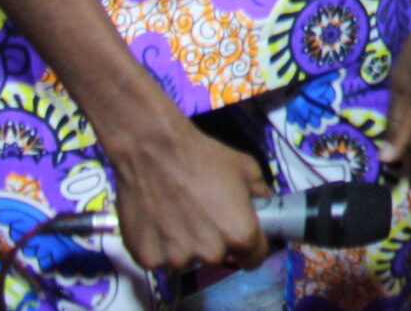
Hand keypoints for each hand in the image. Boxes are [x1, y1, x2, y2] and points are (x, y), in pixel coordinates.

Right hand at [103, 114, 273, 274]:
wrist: (154, 151)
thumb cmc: (203, 157)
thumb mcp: (247, 168)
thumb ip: (261, 194)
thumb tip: (263, 206)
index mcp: (239, 234)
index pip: (254, 258)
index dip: (252, 247)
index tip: (242, 237)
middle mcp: (210, 253)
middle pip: (218, 256)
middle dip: (215, 241)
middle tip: (203, 215)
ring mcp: (176, 259)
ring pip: (187, 259)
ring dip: (185, 245)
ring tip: (176, 215)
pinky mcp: (146, 258)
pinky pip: (158, 258)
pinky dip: (158, 245)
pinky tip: (157, 220)